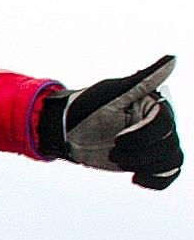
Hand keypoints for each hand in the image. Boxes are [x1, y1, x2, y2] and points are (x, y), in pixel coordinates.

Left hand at [39, 55, 180, 189]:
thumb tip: (173, 59)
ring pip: (171, 162)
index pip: (166, 124)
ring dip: (144, 167)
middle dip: (139, 153)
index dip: (143, 136)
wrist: (66, 130)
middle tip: (112, 151)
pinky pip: (167, 175)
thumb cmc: (86, 106)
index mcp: (154, 105)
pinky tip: (136, 179)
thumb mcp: (112, 92)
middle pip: (170, 145)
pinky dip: (157, 181)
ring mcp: (153, 144)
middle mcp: (159, 124)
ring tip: (117, 160)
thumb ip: (144, 80)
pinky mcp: (146, 161)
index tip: (117, 138)